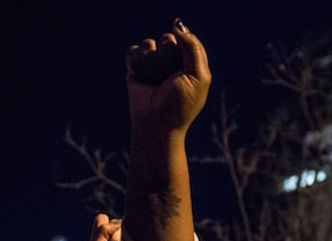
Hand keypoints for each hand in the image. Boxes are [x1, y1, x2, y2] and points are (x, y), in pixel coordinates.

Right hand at [126, 19, 210, 139]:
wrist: (156, 125)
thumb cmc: (180, 104)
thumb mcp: (197, 76)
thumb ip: (193, 47)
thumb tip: (177, 25)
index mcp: (191, 61)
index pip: (186, 38)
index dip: (183, 50)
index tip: (182, 69)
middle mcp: (173, 60)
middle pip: (167, 39)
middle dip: (166, 58)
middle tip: (168, 79)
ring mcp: (154, 62)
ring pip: (148, 44)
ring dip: (151, 65)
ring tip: (155, 82)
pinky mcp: (136, 66)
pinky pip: (134, 51)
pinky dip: (137, 65)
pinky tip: (142, 80)